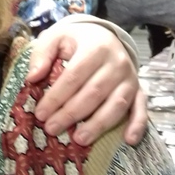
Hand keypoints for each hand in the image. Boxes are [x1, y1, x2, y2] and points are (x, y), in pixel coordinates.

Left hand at [28, 23, 145, 145]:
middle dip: (71, 114)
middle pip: (93, 93)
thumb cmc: (75, 40)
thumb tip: (32, 78)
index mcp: (96, 48)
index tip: (40, 114)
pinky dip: (138, 125)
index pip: (74, 76)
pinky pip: (141, 108)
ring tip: (79, 139)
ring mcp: (131, 78)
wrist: (103, 35)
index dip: (56, 97)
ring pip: (116, 104)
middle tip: (52, 129)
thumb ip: (42, 55)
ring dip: (98, 124)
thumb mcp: (55, 37)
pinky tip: (128, 140)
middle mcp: (117, 63)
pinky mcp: (139, 89)